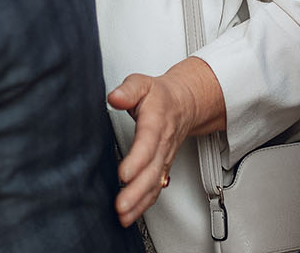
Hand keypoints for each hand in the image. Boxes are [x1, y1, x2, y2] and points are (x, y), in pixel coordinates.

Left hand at [107, 58, 222, 226]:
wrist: (183, 104)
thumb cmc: (159, 96)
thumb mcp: (142, 83)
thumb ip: (128, 90)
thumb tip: (115, 97)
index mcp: (156, 123)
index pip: (148, 144)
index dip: (137, 160)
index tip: (124, 174)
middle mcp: (162, 145)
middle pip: (152, 172)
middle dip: (137, 191)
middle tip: (121, 205)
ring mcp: (164, 159)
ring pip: (154, 185)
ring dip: (139, 203)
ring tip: (123, 216)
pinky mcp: (161, 168)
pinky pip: (155, 189)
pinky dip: (143, 205)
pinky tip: (130, 215)